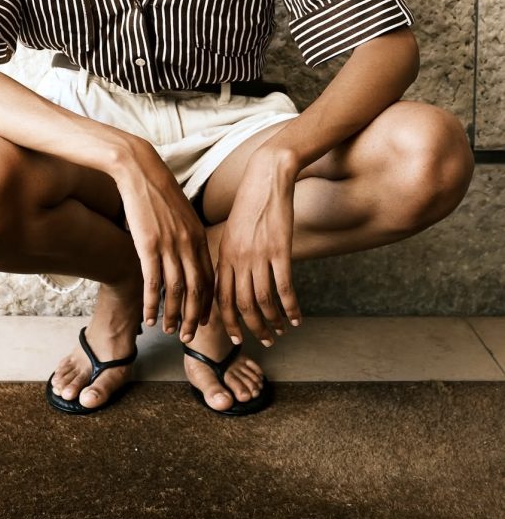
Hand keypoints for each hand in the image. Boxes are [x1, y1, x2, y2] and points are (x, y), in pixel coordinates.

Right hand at [111, 137, 214, 341]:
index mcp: (198, 235)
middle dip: (196, 317)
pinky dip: (153, 305)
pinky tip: (149, 318)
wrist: (139, 169)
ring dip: (174, 316)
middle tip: (190, 337)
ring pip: (177, 291)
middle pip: (198, 290)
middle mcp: (189, 243)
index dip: (208, 302)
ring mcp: (170, 245)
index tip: (206, 320)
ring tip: (170, 332)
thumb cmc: (156, 189)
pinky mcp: (148, 246)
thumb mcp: (180, 212)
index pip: (209, 277)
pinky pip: (154, 284)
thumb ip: (186, 233)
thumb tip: (186, 251)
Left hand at [215, 146, 302, 346]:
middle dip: (253, 328)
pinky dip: (291, 308)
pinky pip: (284, 289)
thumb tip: (230, 282)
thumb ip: (229, 258)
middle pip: (242, 305)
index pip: (221, 298)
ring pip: (264, 301)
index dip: (228, 321)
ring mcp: (259, 256)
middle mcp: (238, 259)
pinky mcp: (280, 251)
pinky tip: (298, 318)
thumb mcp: (232, 231)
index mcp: (223, 255)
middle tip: (264, 341)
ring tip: (281, 332)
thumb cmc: (250, 204)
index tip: (236, 338)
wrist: (266, 177)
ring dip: (273, 322)